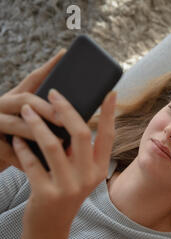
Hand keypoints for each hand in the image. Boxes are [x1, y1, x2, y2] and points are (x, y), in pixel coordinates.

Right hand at [0, 49, 65, 170]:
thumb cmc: (19, 142)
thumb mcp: (33, 126)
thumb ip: (48, 118)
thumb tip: (78, 117)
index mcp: (17, 98)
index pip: (34, 78)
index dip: (49, 67)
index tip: (66, 54)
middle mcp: (3, 104)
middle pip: (25, 99)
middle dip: (47, 108)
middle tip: (66, 118)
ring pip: (13, 123)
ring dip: (37, 133)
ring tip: (58, 141)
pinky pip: (5, 150)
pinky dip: (22, 158)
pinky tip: (36, 165)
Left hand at [12, 88, 116, 238]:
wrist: (51, 227)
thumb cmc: (64, 194)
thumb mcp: (80, 175)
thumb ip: (81, 154)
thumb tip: (74, 121)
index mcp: (99, 170)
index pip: (108, 136)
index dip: (108, 114)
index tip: (109, 93)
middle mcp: (89, 177)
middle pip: (81, 134)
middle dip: (66, 109)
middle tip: (53, 93)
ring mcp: (69, 187)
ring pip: (54, 145)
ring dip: (37, 124)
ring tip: (26, 110)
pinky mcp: (47, 194)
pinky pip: (32, 163)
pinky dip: (22, 148)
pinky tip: (16, 139)